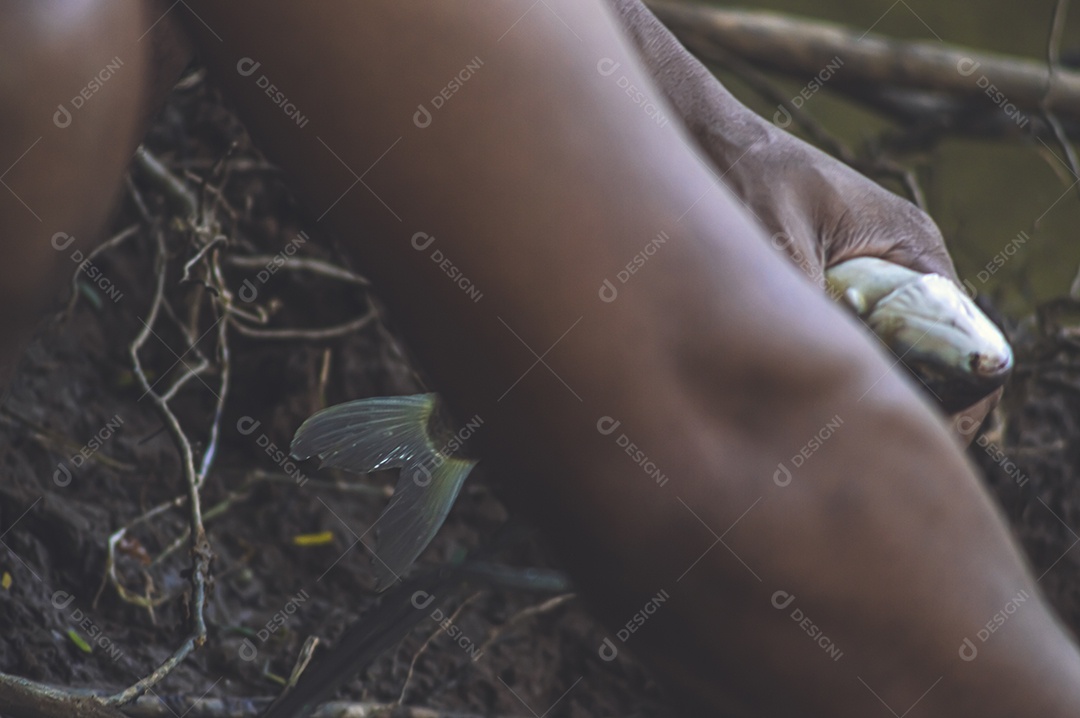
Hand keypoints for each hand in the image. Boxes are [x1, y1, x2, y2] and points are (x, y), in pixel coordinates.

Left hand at [609, 0, 998, 438]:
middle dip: (908, 398)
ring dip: (868, 382)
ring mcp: (866, 269)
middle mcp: (899, 256)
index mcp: (910, 241)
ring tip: (836, 429)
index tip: (925, 434)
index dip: (957, 392)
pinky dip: (836, 363)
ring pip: (887, 345)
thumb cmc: (745, 170)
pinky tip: (804, 393)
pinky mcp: (830, 278)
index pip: (961, 332)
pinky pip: (850, 333)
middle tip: (869, 445)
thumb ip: (799, 301)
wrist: (706, 137)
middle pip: (928, 349)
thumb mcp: (774, 241)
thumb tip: (810, 370)